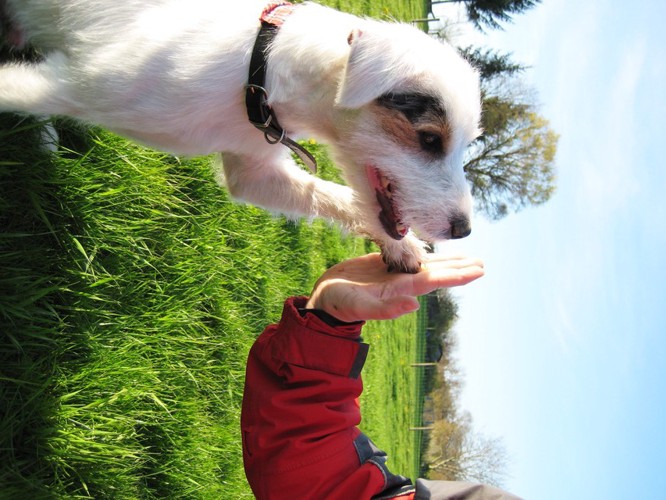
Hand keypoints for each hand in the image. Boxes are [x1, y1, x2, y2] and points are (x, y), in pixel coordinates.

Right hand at [305, 253, 483, 321]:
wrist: (323, 301)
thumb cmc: (338, 305)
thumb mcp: (359, 306)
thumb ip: (385, 309)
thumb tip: (414, 305)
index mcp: (400, 289)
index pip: (434, 280)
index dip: (457, 275)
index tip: (479, 270)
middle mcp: (401, 281)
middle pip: (436, 272)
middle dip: (459, 267)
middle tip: (482, 262)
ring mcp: (393, 273)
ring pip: (426, 264)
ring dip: (447, 260)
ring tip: (467, 256)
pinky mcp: (382, 263)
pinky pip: (409, 256)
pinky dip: (424, 252)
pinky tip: (431, 249)